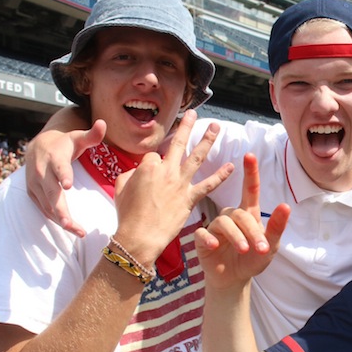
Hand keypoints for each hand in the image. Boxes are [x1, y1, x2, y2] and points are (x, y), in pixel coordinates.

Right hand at [26, 120, 105, 236]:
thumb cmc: (64, 144)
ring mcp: (35, 184)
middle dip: (60, 210)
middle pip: (51, 193)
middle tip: (71, 224)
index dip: (63, 175)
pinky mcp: (33, 193)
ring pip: (47, 205)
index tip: (68, 185)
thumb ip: (92, 135)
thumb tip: (102, 123)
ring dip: (61, 219)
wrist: (38, 147)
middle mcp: (42, 172)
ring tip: (78, 231)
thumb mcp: (77, 137)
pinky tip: (71, 228)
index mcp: (55, 157)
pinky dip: (56, 219)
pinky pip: (44, 209)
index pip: (59, 167)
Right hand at [112, 110, 234, 265]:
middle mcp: (165, 171)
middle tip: (194, 114)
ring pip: (196, 157)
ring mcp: (179, 184)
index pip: (153, 155)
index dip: (152, 163)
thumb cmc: (127, 216)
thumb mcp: (120, 190)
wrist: (139, 237)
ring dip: (207, 140)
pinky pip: (208, 185)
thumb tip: (136, 172)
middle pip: (177, 143)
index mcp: (147, 167)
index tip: (149, 174)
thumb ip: (129, 176)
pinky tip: (231, 167)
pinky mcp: (189, 199)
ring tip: (216, 127)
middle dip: (186, 126)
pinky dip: (220, 176)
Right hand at [195, 153, 289, 290]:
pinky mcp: (203, 239)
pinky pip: (203, 233)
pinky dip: (209, 239)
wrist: (234, 279)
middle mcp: (231, 216)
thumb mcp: (270, 246)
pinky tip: (215, 246)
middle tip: (261, 248)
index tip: (249, 155)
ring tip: (244, 250)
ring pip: (224, 222)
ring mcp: (216, 226)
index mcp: (248, 214)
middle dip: (251, 230)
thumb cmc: (252, 259)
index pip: (250, 189)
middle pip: (240, 213)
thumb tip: (286, 205)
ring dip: (236, 237)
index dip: (250, 173)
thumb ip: (277, 227)